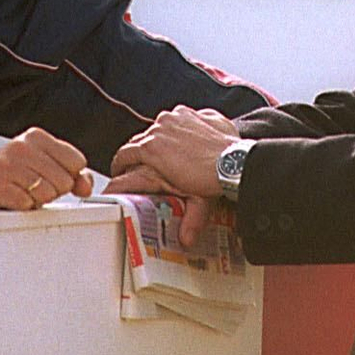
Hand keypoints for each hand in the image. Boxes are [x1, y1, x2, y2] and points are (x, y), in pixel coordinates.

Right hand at [0, 127, 92, 211]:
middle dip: (52, 192)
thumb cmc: (10, 179)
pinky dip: (21, 208)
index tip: (50, 179)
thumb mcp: (42, 169)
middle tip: (31, 189)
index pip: (77, 162)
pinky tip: (10, 201)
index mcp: (36, 137)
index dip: (68, 177)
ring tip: (20, 194)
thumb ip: (72, 174)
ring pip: (47, 193)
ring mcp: (6, 164)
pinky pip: (26, 204)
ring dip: (36, 201)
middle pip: (64, 181)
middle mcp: (21, 145)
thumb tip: (87, 185)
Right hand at [108, 107, 239, 247]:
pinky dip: (178, 128)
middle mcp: (159, 129)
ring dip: (160, 139)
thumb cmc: (213, 176)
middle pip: (140, 140)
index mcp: (151, 149)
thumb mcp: (195, 201)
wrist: (236, 158)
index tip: (119, 171)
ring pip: (158, 128)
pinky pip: (177, 119)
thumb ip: (188, 220)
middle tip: (141, 166)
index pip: (124, 155)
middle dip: (140, 154)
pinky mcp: (190, 113)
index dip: (119, 165)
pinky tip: (186, 141)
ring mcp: (175, 118)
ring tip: (166, 154)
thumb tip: (185, 241)